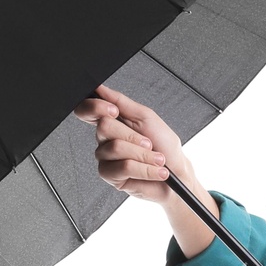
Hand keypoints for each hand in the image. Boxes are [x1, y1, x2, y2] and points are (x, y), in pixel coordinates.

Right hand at [72, 87, 186, 201]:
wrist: (178, 175)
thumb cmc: (165, 147)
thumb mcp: (146, 117)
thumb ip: (121, 102)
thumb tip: (100, 88)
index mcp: (112, 122)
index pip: (87, 110)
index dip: (95, 107)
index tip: (115, 111)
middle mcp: (105, 140)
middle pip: (104, 126)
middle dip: (133, 135)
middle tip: (148, 143)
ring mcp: (106, 158)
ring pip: (116, 148)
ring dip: (143, 154)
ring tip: (157, 159)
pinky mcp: (110, 176)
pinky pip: (124, 167)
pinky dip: (144, 169)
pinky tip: (155, 171)